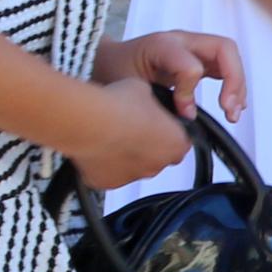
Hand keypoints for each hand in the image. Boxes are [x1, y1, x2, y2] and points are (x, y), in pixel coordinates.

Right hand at [65, 75, 196, 190]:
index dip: (169, 132)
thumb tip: (146, 99)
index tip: (159, 124)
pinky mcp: (106, 182)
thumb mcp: (145, 90)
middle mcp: (157, 165)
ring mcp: (131, 176)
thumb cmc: (119, 106)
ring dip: (127, 156)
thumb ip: (152, 101)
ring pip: (133, 168)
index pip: (181, 143)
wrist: (89, 121)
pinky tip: (97, 146)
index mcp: (175, 144)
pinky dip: (104, 165)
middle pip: (158, 158)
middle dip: (148, 146)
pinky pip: (108, 174)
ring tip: (111, 135)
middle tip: (133, 128)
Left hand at [101, 28, 243, 118]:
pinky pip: (224, 68)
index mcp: (162, 44)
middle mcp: (183, 41)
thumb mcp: (127, 85)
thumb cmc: (114, 71)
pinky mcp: (198, 59)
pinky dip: (233, 86)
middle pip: (224, 49)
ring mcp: (193, 49)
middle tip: (229, 110)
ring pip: (229, 58)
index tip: (182, 112)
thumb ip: (158, 98)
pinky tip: (231, 105)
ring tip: (233, 113)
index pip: (192, 63)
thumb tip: (189, 113)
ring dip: (237, 85)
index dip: (190, 91)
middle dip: (233, 80)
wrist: (107, 63)